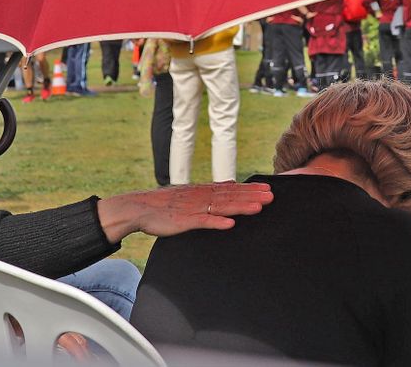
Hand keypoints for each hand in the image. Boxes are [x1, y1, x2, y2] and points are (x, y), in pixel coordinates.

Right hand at [97, 181, 273, 242]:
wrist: (138, 207)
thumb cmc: (164, 204)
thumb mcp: (189, 194)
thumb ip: (208, 192)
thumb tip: (228, 186)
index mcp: (203, 191)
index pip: (230, 188)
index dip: (250, 189)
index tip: (268, 188)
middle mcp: (201, 196)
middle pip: (230, 196)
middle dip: (252, 196)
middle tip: (271, 196)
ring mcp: (193, 208)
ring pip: (221, 207)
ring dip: (240, 207)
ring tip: (258, 207)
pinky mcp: (184, 220)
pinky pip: (203, 222)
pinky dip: (217, 222)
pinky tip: (230, 224)